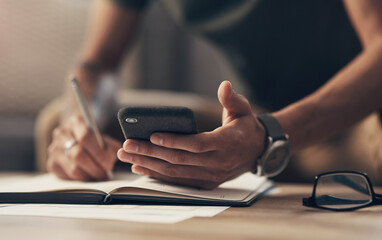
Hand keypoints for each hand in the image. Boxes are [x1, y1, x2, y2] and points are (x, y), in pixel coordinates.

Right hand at [47, 113, 121, 180]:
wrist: (78, 140)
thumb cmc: (95, 141)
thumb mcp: (106, 139)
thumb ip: (111, 148)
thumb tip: (109, 162)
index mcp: (76, 122)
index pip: (85, 136)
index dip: (98, 152)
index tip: (108, 163)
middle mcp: (61, 134)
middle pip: (77, 154)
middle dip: (95, 167)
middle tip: (105, 174)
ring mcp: (54, 149)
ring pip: (73, 168)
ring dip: (89, 175)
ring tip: (99, 176)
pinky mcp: (52, 164)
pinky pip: (67, 177)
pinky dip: (81, 179)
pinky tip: (89, 176)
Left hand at [117, 81, 266, 188]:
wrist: (258, 151)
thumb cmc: (246, 128)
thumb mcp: (243, 110)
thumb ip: (232, 99)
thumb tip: (224, 85)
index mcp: (227, 143)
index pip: (197, 145)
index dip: (174, 141)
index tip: (152, 135)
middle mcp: (218, 163)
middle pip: (179, 160)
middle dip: (150, 153)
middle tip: (127, 146)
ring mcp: (211, 176)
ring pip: (175, 173)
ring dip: (149, 165)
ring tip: (127, 156)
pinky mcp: (206, 182)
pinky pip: (178, 181)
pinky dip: (158, 175)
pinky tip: (141, 168)